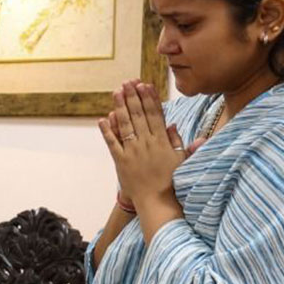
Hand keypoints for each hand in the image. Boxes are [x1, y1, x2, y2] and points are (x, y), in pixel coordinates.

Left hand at [104, 80, 184, 207]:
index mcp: (162, 141)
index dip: (149, 99)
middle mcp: (147, 143)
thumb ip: (177, 140)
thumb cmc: (172, 181)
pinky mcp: (120, 162)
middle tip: (128, 82)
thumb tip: (172, 123)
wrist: (158, 201)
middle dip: (133, 97)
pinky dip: (107, 131)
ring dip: (120, 107)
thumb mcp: (182, 159)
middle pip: (139, 115)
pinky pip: (113, 143)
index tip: (145, 85)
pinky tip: (103, 118)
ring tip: (117, 92)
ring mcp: (132, 152)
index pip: (155, 114)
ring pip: (125, 125)